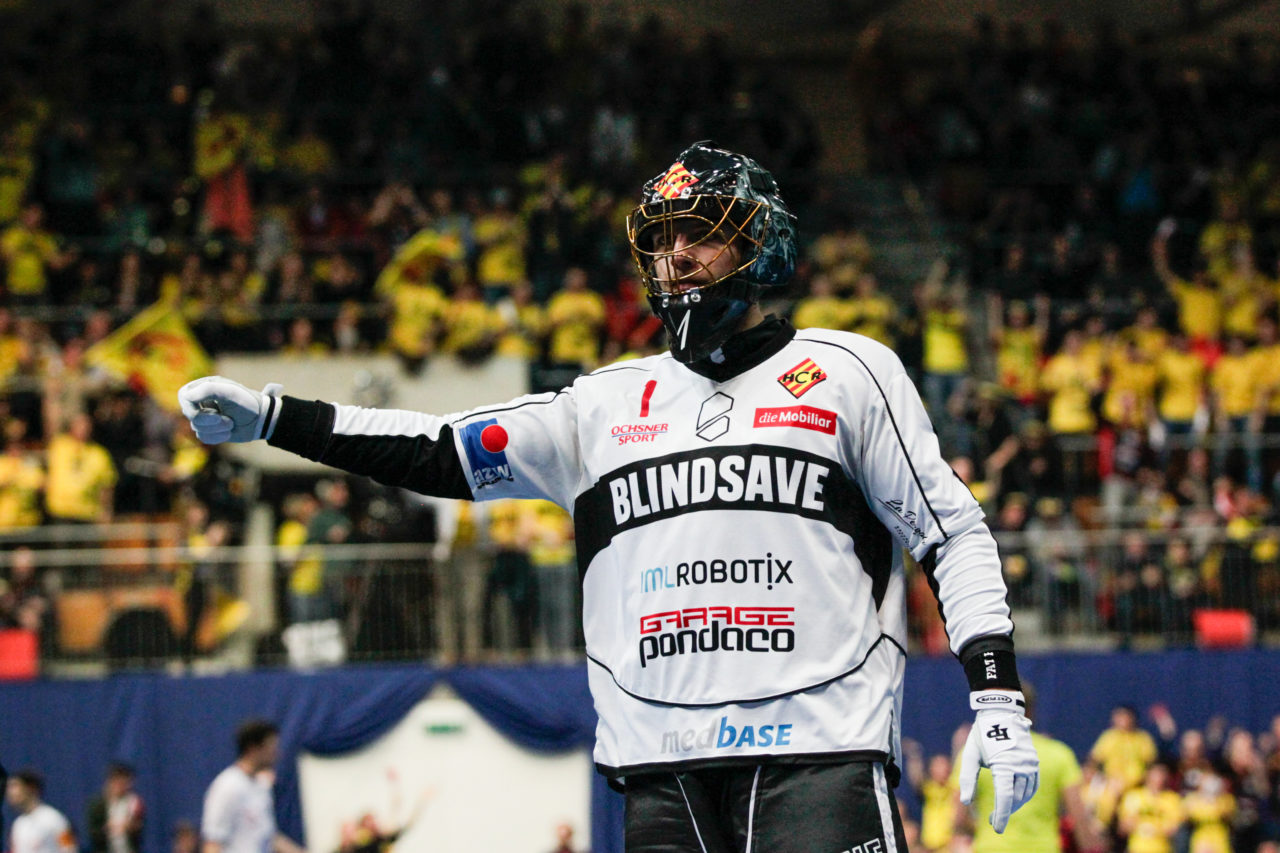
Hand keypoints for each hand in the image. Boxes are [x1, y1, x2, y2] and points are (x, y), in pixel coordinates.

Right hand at [178, 376, 282, 443]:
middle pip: (189, 415)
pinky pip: (203, 437)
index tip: (202, 412)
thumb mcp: (230, 392)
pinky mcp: (210, 430)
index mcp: (206, 386)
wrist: (262, 420)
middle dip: (209, 421)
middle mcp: (203, 400)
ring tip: (232, 423)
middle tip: (228, 419)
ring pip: (196, 428)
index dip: (189, 407)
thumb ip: (208, 389)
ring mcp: (206, 416)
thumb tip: (187, 397)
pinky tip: (229, 432)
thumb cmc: (248, 403)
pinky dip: (218, 437)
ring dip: (217, 429)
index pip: (184, 395)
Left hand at [959, 690, 1038, 832]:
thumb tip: (965, 802)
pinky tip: (1016, 799)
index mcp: (1004, 764)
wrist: (1001, 713)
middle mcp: (1021, 766)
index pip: (1005, 797)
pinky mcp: (1034, 761)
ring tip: (1001, 810)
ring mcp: (1030, 764)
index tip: (996, 829)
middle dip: (1004, 812)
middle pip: (1015, 798)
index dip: (1001, 815)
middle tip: (992, 821)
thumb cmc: (982, 734)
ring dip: (1014, 805)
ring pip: (1025, 794)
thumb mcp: (971, 754)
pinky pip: (1033, 785)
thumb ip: (967, 778)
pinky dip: (1025, 795)